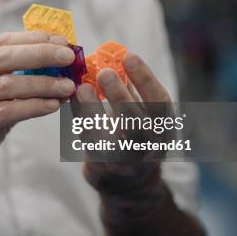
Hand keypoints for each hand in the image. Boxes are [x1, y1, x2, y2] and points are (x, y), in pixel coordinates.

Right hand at [0, 31, 75, 191]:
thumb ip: (8, 89)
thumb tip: (51, 76)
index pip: (0, 43)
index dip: (32, 38)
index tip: (60, 39)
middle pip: (3, 57)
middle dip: (39, 53)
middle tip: (69, 54)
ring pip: (5, 85)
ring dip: (41, 83)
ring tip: (68, 86)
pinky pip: (2, 113)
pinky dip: (31, 107)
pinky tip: (51, 106)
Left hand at [74, 53, 172, 196]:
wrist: (126, 181)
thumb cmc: (131, 133)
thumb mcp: (140, 111)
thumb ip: (131, 87)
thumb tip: (114, 54)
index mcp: (163, 126)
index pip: (160, 101)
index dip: (145, 77)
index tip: (128, 56)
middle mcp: (150, 145)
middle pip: (137, 121)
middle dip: (120, 94)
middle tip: (104, 72)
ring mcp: (127, 158)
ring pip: (112, 136)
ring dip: (96, 110)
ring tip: (83, 88)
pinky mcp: (104, 166)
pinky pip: (90, 142)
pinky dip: (81, 120)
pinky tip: (73, 101)